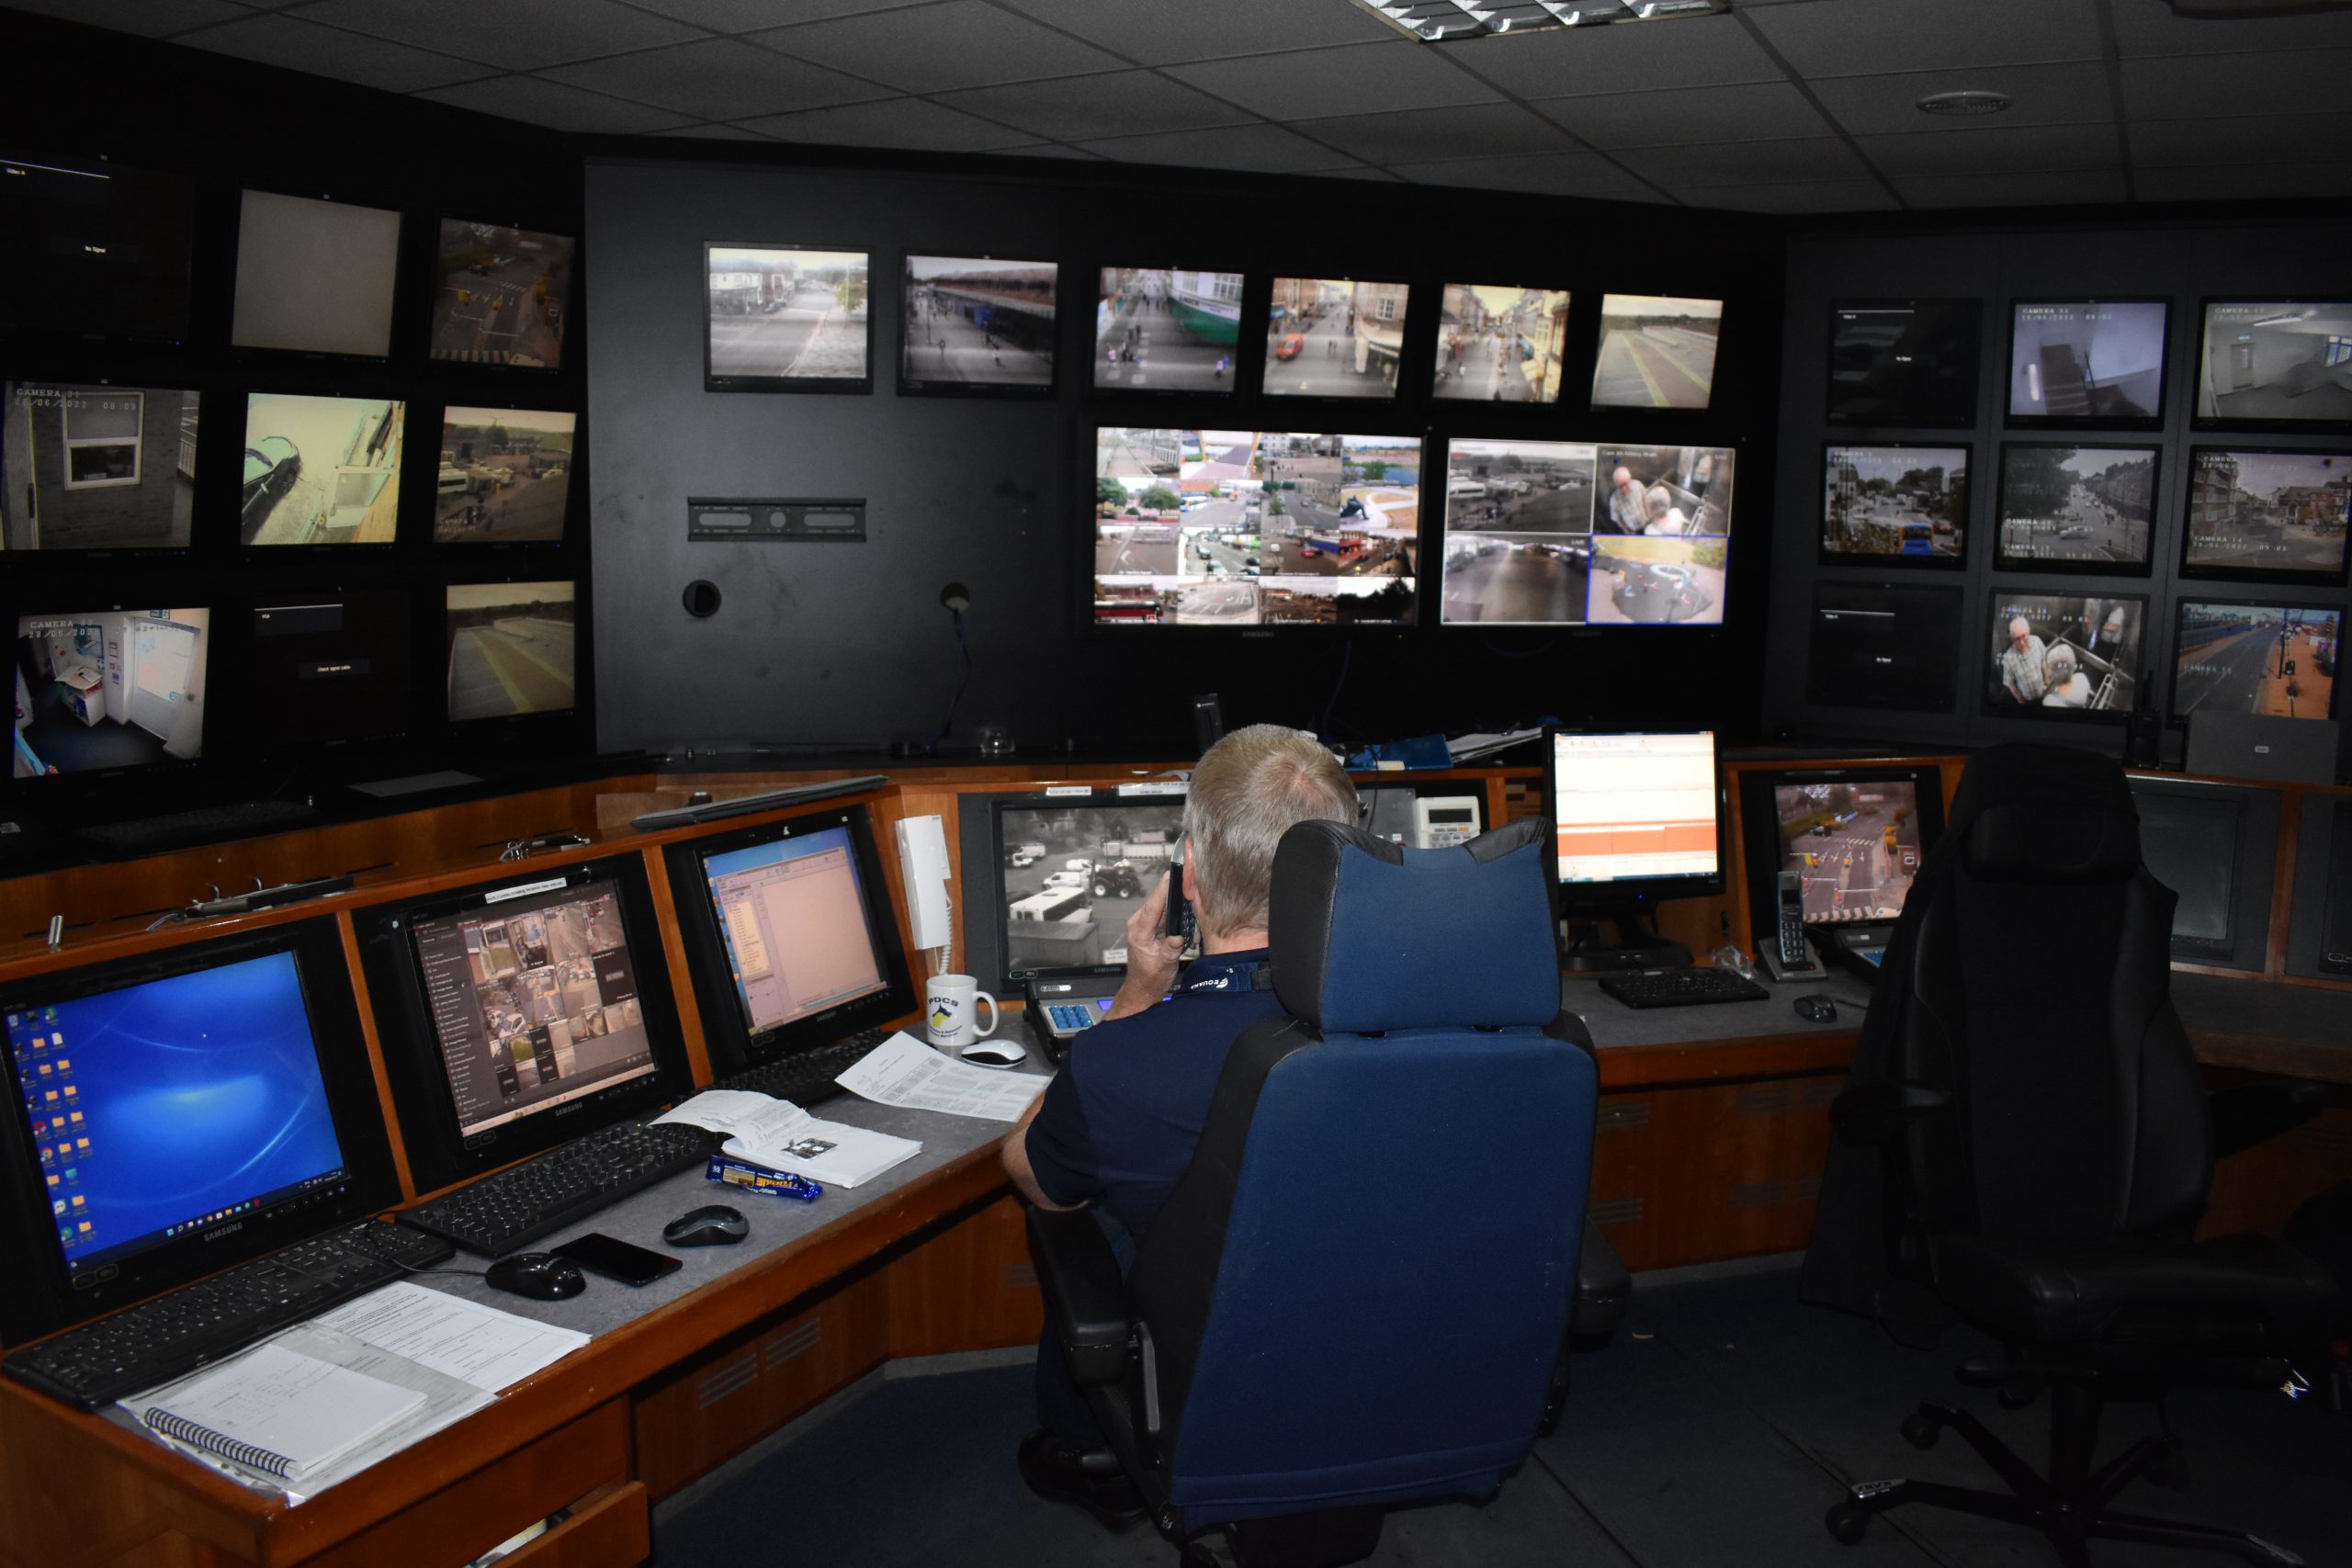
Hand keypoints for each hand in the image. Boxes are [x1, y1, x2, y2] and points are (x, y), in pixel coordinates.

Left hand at [1108, 870, 1187, 1019]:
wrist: (1143, 987)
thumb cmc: (1150, 978)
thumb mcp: (1163, 965)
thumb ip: (1170, 950)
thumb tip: (1178, 937)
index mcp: (1139, 933)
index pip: (1151, 907)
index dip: (1162, 891)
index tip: (1170, 876)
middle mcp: (1139, 925)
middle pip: (1158, 903)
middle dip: (1175, 897)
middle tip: (1190, 888)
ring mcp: (1144, 925)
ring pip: (1163, 909)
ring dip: (1178, 911)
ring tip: (1191, 915)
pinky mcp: (1150, 927)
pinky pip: (1164, 916)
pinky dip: (1176, 919)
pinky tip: (1187, 926)